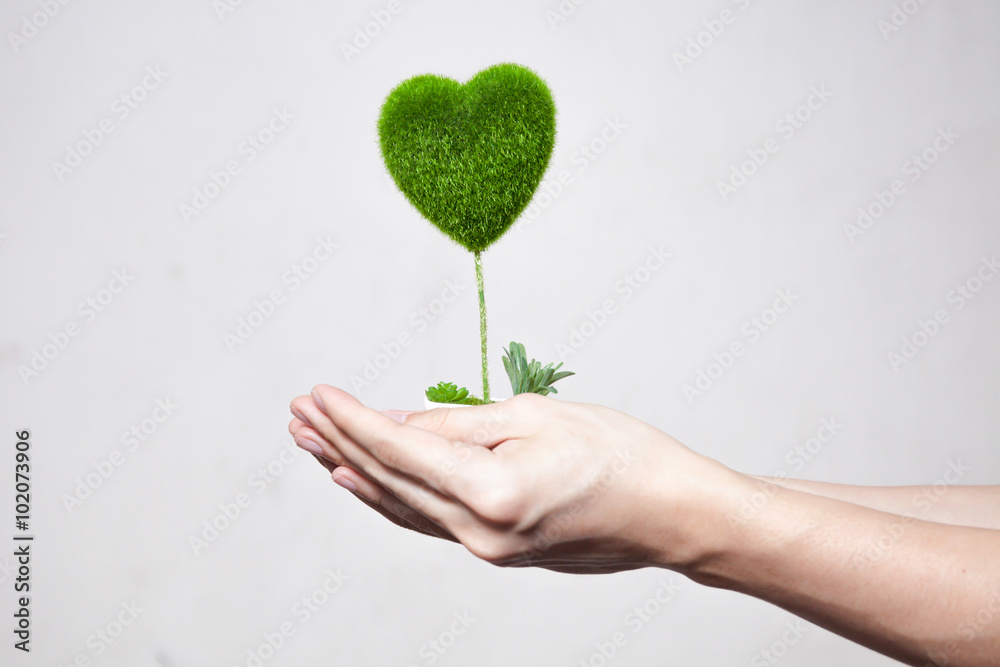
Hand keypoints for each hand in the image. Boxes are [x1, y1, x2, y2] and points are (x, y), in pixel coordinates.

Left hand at [289, 386, 739, 573]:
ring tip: (314, 446)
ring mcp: (486, 549)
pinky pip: (427, 521)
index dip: (351, 420)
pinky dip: (391, 497)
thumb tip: (404, 425)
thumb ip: (461, 423)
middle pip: (389, 482)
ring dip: (355, 473)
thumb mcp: (537, 416)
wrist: (673, 513)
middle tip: (298, 416)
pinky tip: (365, 483)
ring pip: (402, 507)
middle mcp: (479, 532)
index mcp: (491, 492)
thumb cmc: (623, 456)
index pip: (399, 450)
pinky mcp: (497, 550)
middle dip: (339, 444)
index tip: (317, 394)